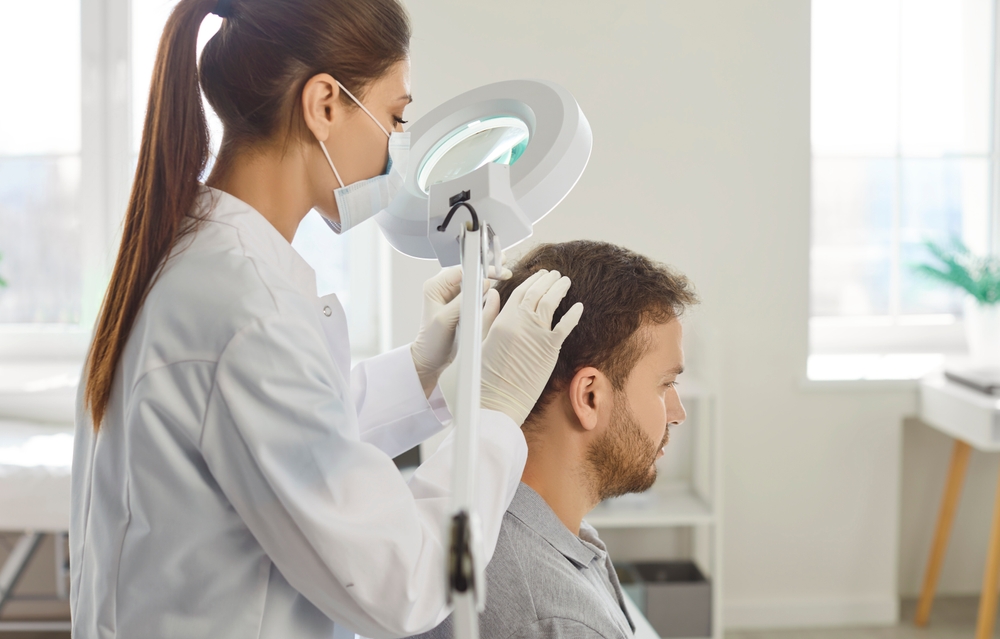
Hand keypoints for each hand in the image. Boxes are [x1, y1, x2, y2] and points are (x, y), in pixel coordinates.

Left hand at [410, 265, 509, 396]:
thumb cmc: (432, 342)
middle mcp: (443, 288)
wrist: (430, 358)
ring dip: (489, 276)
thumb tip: (483, 284)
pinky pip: (475, 291)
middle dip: (487, 269)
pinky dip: (486, 288)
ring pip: (474, 280)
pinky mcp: (460, 304)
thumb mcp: (446, 320)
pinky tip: (497, 285)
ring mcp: (452, 296)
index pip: (462, 270)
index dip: (481, 269)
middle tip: (504, 268)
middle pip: (469, 272)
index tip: (497, 271)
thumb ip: (463, 300)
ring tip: (504, 273)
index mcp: (435, 287)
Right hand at [480, 270, 583, 424]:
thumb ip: (487, 316)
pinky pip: (565, 326)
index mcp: (501, 320)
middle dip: (547, 280)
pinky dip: (573, 314)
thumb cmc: (483, 377)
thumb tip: (494, 295)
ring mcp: (536, 335)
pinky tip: (578, 306)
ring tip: (565, 282)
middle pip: (537, 293)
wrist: (496, 402)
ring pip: (551, 303)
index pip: (519, 292)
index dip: (531, 281)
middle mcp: (520, 323)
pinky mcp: (550, 350)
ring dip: (559, 289)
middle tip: (555, 274)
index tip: (539, 275)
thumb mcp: (478, 341)